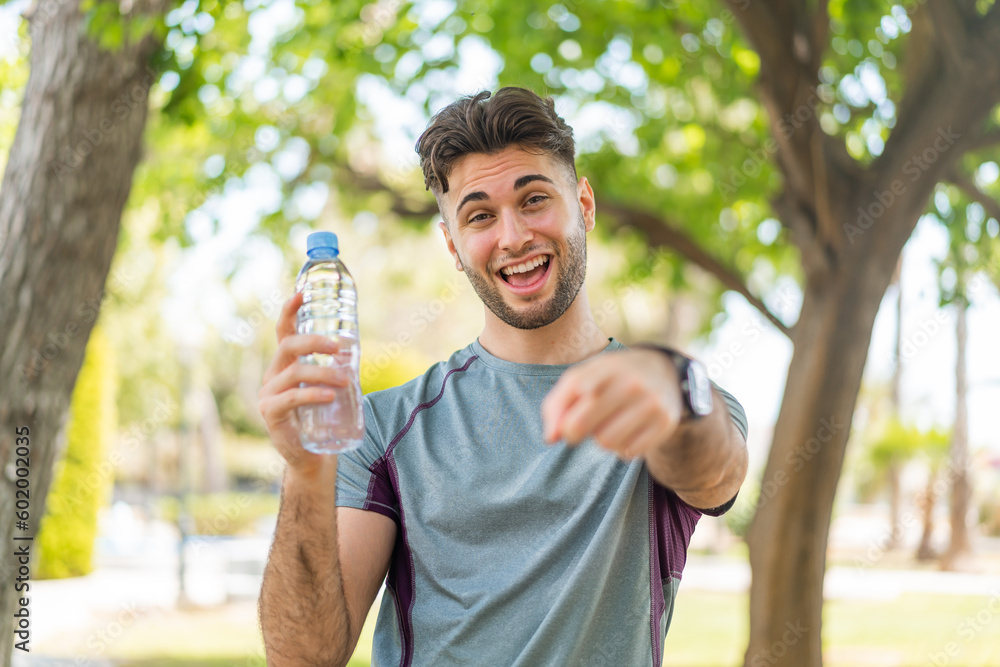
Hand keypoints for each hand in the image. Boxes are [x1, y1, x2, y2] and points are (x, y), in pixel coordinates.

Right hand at [258, 290, 349, 477]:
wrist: (313, 458)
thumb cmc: (323, 419)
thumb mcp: (329, 387)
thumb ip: (336, 368)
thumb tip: (357, 346)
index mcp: (285, 365)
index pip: (284, 331)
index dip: (290, 310)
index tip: (302, 292)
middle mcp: (273, 376)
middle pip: (288, 347)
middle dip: (313, 341)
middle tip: (339, 346)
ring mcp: (269, 395)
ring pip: (294, 373)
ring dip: (323, 372)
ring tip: (346, 379)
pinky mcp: (271, 414)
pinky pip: (292, 398)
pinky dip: (312, 394)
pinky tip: (330, 395)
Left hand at [541, 349, 683, 459]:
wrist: (661, 372)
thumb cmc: (608, 380)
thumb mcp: (582, 378)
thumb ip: (557, 405)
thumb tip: (550, 439)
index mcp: (606, 368)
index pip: (579, 386)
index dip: (567, 407)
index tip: (567, 414)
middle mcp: (631, 384)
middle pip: (582, 424)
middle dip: (572, 433)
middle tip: (575, 432)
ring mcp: (650, 403)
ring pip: (606, 442)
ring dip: (600, 440)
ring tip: (607, 426)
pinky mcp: (665, 422)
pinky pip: (628, 452)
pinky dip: (622, 448)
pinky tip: (627, 432)